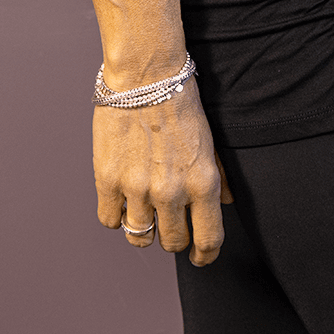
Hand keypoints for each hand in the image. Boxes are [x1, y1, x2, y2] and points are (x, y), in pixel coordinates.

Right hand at [93, 83, 232, 265]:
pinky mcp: (108, 180)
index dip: (205, 255)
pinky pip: (111, 220)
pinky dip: (117, 215)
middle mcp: (172, 191)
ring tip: (145, 212)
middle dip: (174, 239)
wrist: (145, 75)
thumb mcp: (210, 140)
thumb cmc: (181, 102)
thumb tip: (226, 203)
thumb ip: (219, 177)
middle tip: (170, 225)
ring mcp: (138, 188)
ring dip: (144, 229)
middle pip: (173, 242)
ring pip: (140, 236)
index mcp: (203, 182)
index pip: (208, 240)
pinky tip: (123, 199)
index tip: (200, 257)